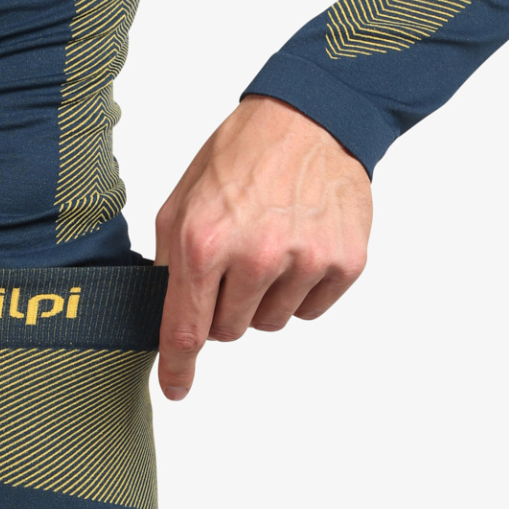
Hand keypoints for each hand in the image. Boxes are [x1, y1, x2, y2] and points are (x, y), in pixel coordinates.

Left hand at [154, 94, 372, 398]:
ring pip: (270, 323)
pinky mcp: (344, 262)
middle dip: (224, 307)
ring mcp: (304, 261)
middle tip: (234, 261)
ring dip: (264, 298)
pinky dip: (301, 289)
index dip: (178, 368)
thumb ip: (169, 266)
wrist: (310, 118)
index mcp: (204, 242)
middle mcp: (255, 256)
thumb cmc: (239, 158)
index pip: (186, 330)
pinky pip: (310, 310)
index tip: (176, 389)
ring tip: (270, 245)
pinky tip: (299, 247)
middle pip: (229, 332)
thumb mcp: (181, 203)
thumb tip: (164, 322)